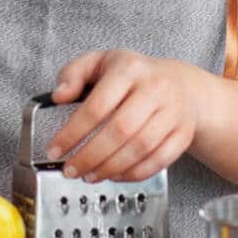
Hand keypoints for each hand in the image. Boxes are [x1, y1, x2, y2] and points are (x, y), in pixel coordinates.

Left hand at [45, 50, 207, 182]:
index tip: (55, 149)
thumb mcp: (100, 62)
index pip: (97, 106)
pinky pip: (159, 160)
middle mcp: (155, 89)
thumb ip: (73, 74)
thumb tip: (59, 95)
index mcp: (129, 70)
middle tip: (71, 170)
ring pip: (140, 148)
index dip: (72, 133)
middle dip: (90, 156)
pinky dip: (134, 173)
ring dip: (110, 168)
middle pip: (120, 130)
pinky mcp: (183, 134)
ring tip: (88, 176)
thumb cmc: (134, 76)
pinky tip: (114, 175)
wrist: (180, 84)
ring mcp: (173, 112)